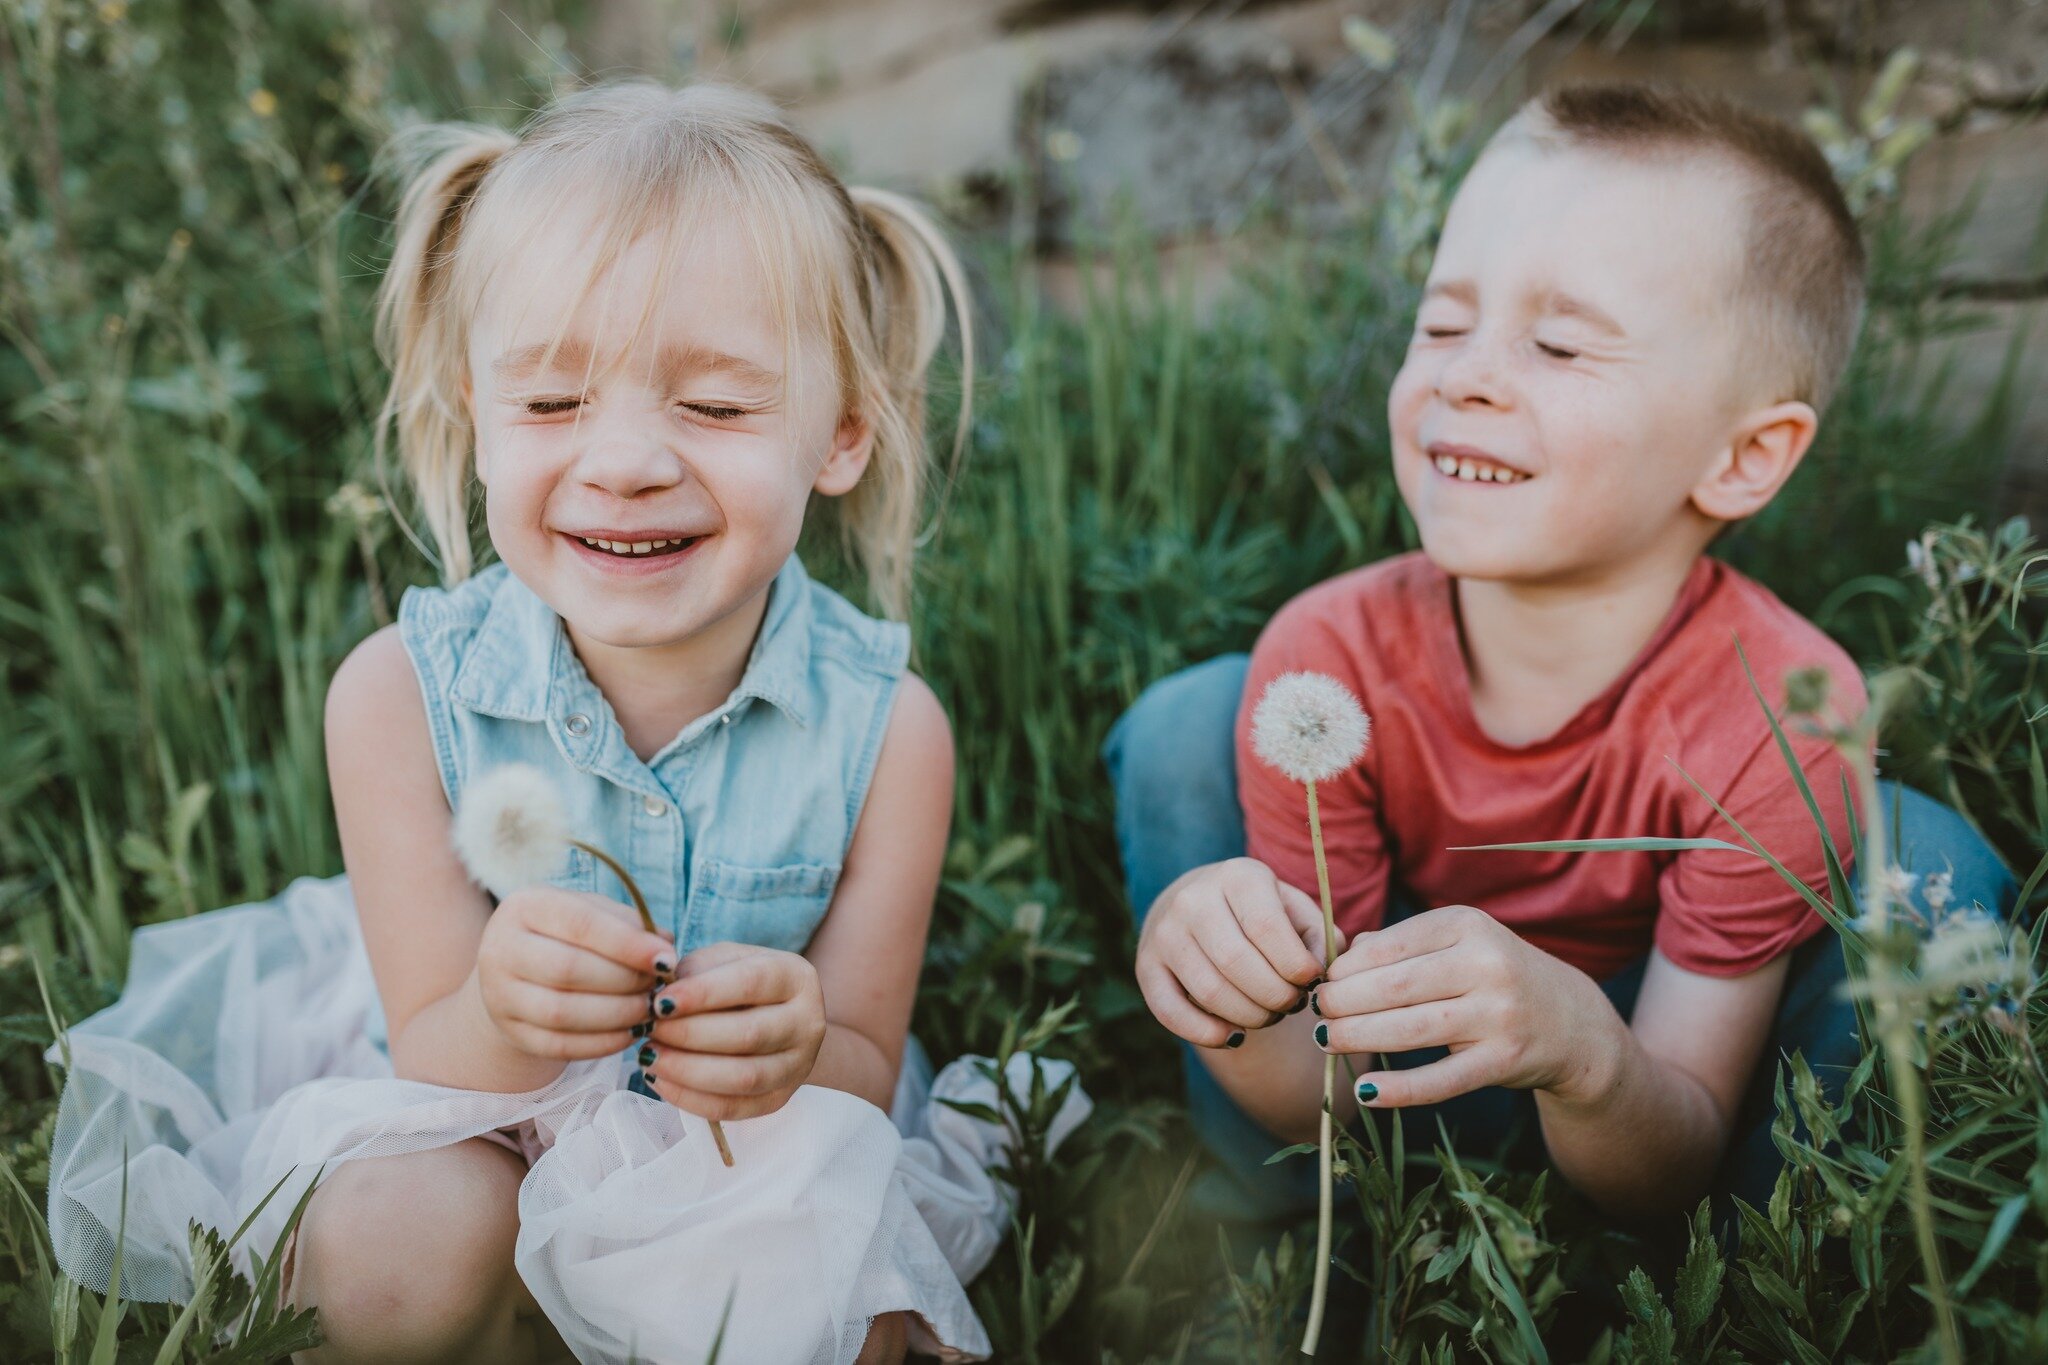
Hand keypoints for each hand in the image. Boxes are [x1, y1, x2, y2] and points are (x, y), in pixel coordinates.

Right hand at [475, 886, 674, 1060]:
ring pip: (562, 1013)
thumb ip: (628, 923)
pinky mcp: (511, 1032)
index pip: (581, 924)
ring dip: (617, 1014)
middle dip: (625, 981)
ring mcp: (499, 995)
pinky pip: (559, 1045)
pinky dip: (602, 1043)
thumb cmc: (565, 935)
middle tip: (657, 986)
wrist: (515, 972)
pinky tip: (629, 1033)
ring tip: (647, 1009)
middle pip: (569, 969)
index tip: (667, 959)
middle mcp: (501, 949)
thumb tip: (665, 944)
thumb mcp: (591, 914)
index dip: (629, 944)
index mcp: (524, 907)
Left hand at [641, 942, 826, 1120]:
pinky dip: (691, 1099)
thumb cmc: (737, 981)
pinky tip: (661, 1081)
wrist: (771, 1016)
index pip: (750, 983)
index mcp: (796, 977)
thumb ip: (695, 971)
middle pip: (748, 1035)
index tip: (660, 1002)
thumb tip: (661, 997)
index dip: (702, 994)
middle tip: (650, 1031)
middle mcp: (808, 1022)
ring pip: (743, 1078)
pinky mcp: (780, 1099)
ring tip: (650, 1057)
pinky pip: (734, 1109)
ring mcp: (799, 1066)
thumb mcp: (722, 960)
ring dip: (687, 1071)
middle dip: (689, 1035)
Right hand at [1135, 857, 1339, 1048]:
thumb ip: (1319, 937)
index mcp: (1237, 876)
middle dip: (1276, 997)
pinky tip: (1235, 1036)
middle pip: (1238, 964)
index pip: (1267, 928)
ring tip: (1269, 1015)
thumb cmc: (1259, 912)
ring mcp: (1164, 933)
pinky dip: (1208, 1035)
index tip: (1309, 981)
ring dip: (1251, 1018)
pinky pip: (1172, 1013)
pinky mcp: (1145, 966)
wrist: (1197, 905)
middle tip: (1291, 1004)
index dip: (1296, 967)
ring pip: (1211, 992)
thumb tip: (1322, 971)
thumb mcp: (1294, 910)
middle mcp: (1193, 899)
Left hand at [1313, 904, 1620, 1107]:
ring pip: (1411, 1029)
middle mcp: (1486, 965)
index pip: (1391, 945)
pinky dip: (1400, 1089)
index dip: (1347, 967)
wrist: (1569, 1021)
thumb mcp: (1456, 944)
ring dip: (1358, 1036)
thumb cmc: (1492, 976)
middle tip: (1317, 1012)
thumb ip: (1401, 945)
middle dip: (1344, 1000)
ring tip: (1326, 1040)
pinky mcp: (1504, 1060)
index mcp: (1467, 926)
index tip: (1322, 981)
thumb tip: (1340, 956)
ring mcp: (1499, 1014)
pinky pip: (1443, 1079)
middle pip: (1395, 986)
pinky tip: (1366, 1091)